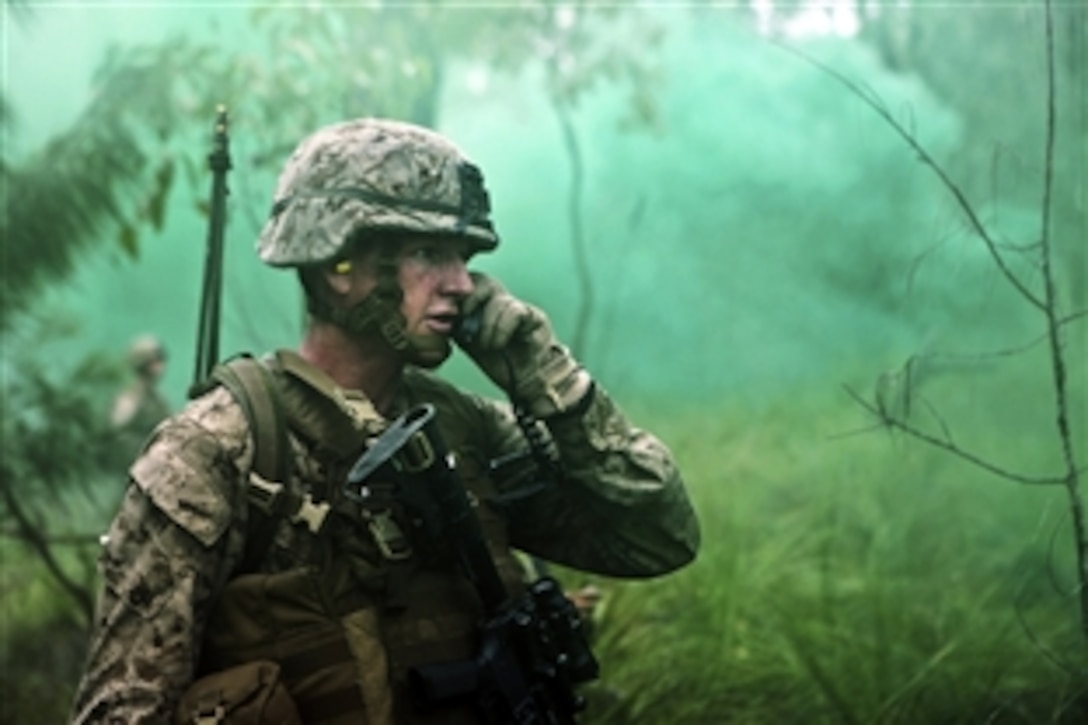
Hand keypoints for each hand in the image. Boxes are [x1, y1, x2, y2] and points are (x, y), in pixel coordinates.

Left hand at [457, 273, 590, 417]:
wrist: (529, 382)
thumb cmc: (502, 363)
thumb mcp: (471, 343)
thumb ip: (458, 327)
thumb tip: (440, 318)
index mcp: (484, 304)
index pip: (468, 283)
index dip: (457, 295)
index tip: (452, 318)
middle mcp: (501, 301)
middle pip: (482, 280)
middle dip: (469, 301)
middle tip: (465, 325)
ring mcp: (518, 306)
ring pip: (496, 296)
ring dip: (485, 325)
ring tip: (486, 346)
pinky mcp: (533, 316)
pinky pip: (513, 311)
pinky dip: (500, 329)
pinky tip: (498, 345)